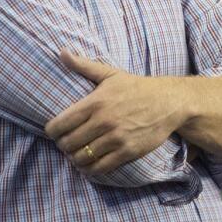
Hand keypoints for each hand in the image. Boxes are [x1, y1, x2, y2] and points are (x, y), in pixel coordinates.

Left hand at [45, 50, 184, 175]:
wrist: (169, 102)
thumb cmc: (137, 88)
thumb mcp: (110, 74)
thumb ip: (84, 66)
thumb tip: (61, 52)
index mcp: (95, 102)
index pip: (59, 124)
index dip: (52, 131)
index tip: (55, 132)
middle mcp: (103, 121)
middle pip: (68, 143)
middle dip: (62, 146)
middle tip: (66, 144)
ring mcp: (116, 138)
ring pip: (82, 157)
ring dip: (75, 159)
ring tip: (76, 154)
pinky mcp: (128, 151)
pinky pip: (100, 167)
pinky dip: (90, 169)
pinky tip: (89, 165)